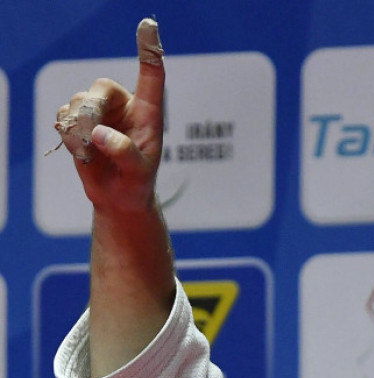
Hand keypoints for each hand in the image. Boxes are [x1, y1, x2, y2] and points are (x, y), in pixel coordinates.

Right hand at [54, 18, 164, 213]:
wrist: (118, 198)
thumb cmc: (137, 184)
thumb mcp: (139, 174)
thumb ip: (125, 153)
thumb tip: (99, 133)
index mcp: (147, 112)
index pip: (151, 76)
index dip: (149, 51)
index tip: (148, 26)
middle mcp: (123, 105)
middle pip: (101, 87)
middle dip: (93, 111)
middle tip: (92, 136)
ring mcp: (99, 110)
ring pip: (79, 102)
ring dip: (80, 130)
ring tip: (91, 153)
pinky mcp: (78, 120)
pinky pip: (64, 116)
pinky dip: (68, 135)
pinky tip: (81, 152)